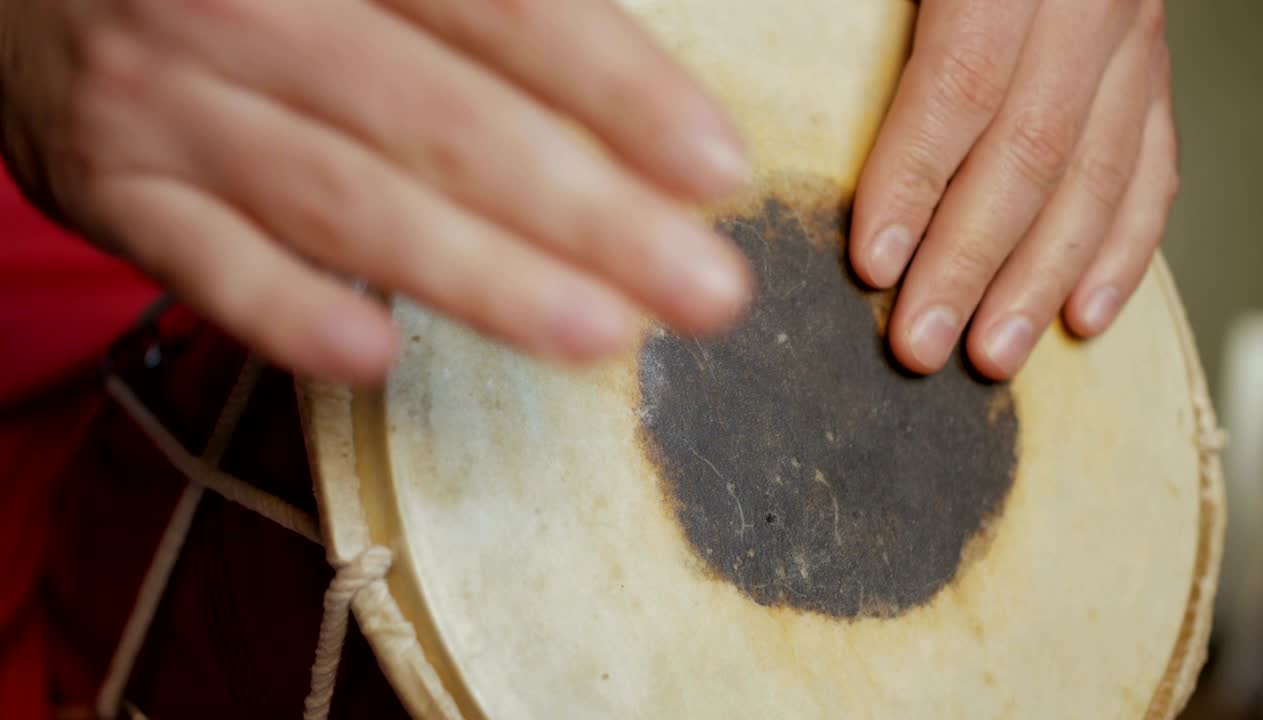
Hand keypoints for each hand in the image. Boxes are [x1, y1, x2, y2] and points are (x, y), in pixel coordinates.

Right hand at [0, 0, 753, 384]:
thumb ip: (475, 6)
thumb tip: (625, 81)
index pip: (503, 4)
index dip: (616, 87)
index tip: (716, 168)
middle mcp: (249, 4)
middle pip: (446, 121)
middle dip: (589, 214)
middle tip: (705, 290)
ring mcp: (173, 102)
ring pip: (349, 204)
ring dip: (482, 279)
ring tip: (601, 336)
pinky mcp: (117, 192)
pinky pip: (207, 267)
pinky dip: (289, 316)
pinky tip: (378, 360)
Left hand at [849, 0, 1178, 379]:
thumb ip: (847, 0)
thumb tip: (747, 72)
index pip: (965, 81)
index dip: (916, 179)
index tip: (874, 262)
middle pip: (1031, 148)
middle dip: (972, 259)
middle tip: (922, 342)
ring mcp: (1133, 34)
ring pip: (1097, 173)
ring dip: (1041, 278)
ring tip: (993, 353)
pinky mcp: (1150, 67)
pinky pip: (1152, 166)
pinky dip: (1121, 248)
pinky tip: (1086, 314)